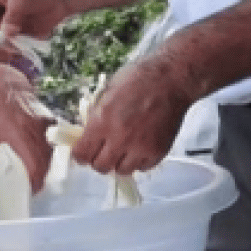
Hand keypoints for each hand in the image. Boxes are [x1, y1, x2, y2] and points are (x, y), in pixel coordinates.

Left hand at [0, 63, 53, 192]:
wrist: (4, 78)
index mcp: (20, 135)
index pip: (36, 167)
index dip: (33, 183)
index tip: (27, 191)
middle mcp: (38, 131)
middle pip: (47, 164)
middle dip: (39, 178)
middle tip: (27, 186)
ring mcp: (46, 125)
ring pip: (51, 154)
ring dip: (44, 166)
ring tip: (30, 173)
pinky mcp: (49, 120)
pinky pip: (52, 142)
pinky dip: (46, 152)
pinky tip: (35, 155)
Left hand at [71, 56, 194, 175]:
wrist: (170, 80)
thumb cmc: (138, 79)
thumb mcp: (106, 93)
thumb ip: (96, 116)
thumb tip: (87, 133)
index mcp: (102, 121)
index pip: (82, 154)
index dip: (80, 154)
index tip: (83, 152)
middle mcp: (120, 138)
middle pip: (100, 167)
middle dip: (98, 160)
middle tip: (102, 152)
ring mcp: (140, 148)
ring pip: (121, 171)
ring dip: (119, 162)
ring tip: (122, 150)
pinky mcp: (158, 152)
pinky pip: (142, 168)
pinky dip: (138, 161)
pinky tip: (138, 148)